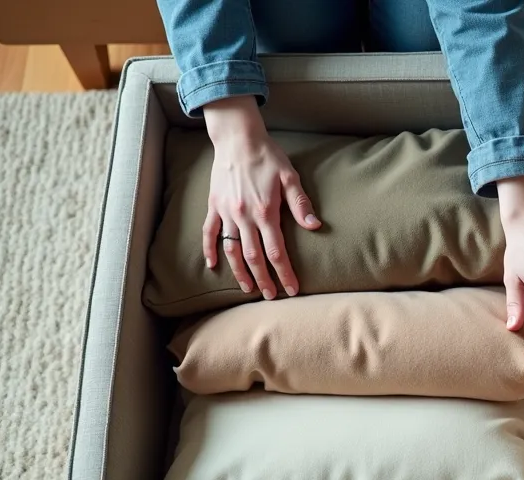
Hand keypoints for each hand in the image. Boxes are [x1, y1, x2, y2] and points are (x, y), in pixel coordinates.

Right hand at [202, 96, 319, 298]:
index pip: (276, 252)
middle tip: (271, 296)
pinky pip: (209, 232)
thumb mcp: (290, 177)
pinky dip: (210, 249)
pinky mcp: (214, 206)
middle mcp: (243, 217)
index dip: (284, 273)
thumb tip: (314, 226)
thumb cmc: (267, 156)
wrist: (237, 138)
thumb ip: (300, 203)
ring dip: (239, 271)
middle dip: (263, 279)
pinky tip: (212, 265)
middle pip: (253, 257)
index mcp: (265, 212)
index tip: (291, 289)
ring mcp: (226, 212)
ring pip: (231, 249)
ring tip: (248, 288)